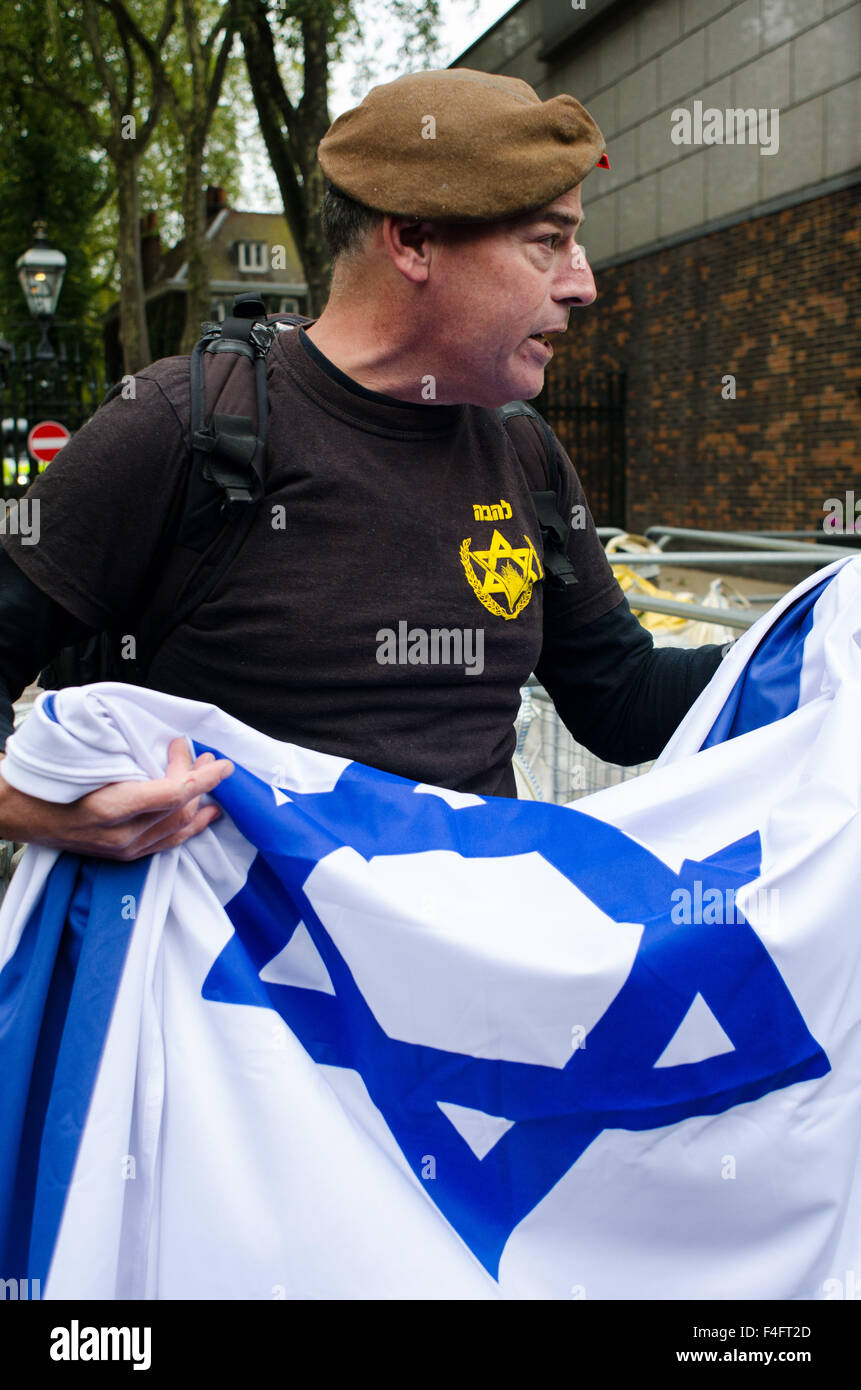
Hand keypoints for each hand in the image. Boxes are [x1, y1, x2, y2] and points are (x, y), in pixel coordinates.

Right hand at [0, 736, 233, 860]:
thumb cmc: (48, 779)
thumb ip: (129, 754)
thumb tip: (169, 744)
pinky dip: (188, 826)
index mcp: (112, 808)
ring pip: (178, 829)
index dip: (203, 777)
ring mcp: (123, 849)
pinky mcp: (122, 855)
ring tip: (212, 782)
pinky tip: (201, 815)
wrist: (17, 812)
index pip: (175, 793)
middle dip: (200, 782)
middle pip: (180, 809)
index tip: (221, 762)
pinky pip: (166, 843)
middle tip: (206, 758)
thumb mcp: (86, 758)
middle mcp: (121, 835)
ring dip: (200, 803)